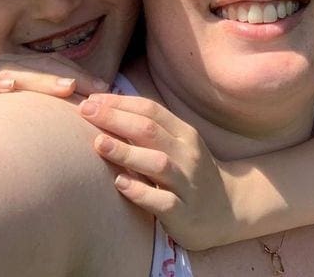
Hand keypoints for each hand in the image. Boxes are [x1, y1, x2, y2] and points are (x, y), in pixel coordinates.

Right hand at [0, 53, 110, 129]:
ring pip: (8, 72)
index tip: (106, 90)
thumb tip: (86, 120)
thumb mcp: (12, 126)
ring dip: (38, 77)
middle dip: (68, 75)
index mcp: (10, 78)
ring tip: (66, 86)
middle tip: (95, 87)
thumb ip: (41, 118)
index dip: (78, 74)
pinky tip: (10, 87)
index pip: (49, 68)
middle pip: (35, 67)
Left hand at [79, 93, 235, 249]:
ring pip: (157, 163)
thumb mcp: (178, 146)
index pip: (151, 110)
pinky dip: (141, 191)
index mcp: (184, 134)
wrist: (229, 209)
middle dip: (116, 119)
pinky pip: (162, 200)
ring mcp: (187, 183)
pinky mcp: (184, 212)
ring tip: (98, 143)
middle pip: (151, 131)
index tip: (91, 101)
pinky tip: (120, 183)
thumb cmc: (190, 174)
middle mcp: (187, 154)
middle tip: (85, 112)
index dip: (120, 103)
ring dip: (126, 152)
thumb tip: (108, 109)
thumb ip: (150, 130)